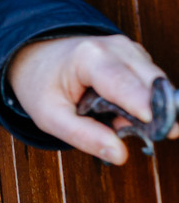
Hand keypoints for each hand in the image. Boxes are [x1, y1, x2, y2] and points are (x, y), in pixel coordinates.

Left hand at [9, 34, 168, 164]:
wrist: (36, 56)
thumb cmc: (41, 85)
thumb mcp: (48, 116)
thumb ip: (82, 136)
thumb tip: (120, 154)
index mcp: (90, 57)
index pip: (125, 85)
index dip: (146, 108)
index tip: (165, 131)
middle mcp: (117, 48)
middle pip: (152, 85)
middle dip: (153, 116)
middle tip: (142, 137)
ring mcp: (131, 50)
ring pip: (158, 87)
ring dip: (149, 112)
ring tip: (117, 122)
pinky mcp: (139, 58)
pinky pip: (154, 86)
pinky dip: (145, 104)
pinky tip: (122, 112)